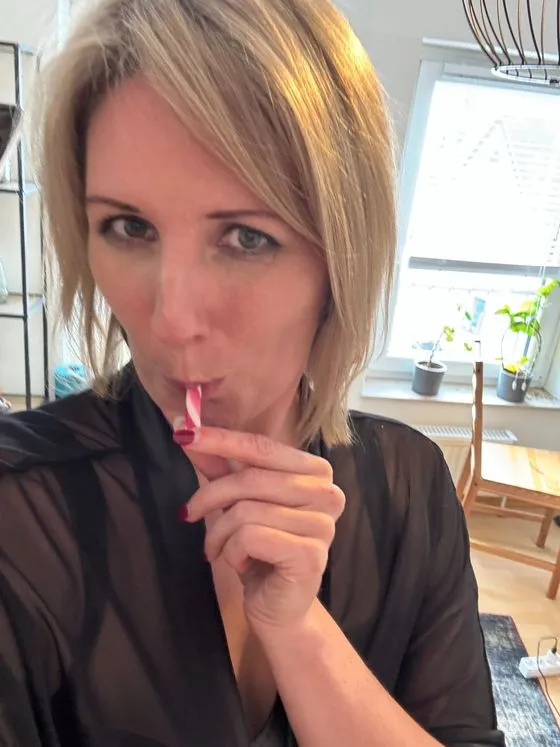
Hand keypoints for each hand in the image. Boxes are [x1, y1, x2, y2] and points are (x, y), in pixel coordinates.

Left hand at [178, 427, 345, 633]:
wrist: (279, 608)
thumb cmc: (261, 550)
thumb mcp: (239, 501)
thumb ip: (222, 466)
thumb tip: (188, 430)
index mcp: (316, 471)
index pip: (262, 447)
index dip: (221, 439)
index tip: (184, 433)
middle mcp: (327, 493)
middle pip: (251, 478)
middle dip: (209, 495)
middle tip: (188, 513)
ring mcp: (323, 525)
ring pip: (246, 511)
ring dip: (218, 533)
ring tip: (217, 549)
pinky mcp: (310, 555)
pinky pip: (250, 538)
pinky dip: (232, 552)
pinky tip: (240, 564)